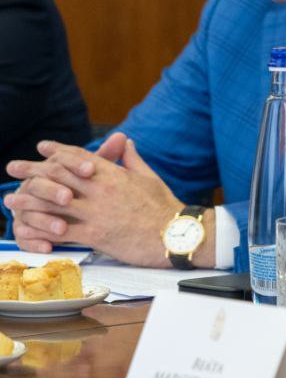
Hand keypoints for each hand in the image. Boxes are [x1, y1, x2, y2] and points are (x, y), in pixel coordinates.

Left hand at [6, 135, 210, 267]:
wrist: (176, 235)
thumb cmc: (166, 207)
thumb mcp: (150, 177)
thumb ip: (132, 159)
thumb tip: (125, 142)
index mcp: (115, 175)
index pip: (80, 157)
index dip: (58, 150)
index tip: (42, 147)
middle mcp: (102, 190)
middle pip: (60, 176)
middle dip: (33, 170)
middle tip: (14, 167)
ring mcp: (97, 212)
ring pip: (54, 203)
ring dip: (29, 200)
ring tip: (11, 199)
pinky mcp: (96, 234)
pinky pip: (62, 231)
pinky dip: (42, 229)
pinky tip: (28, 229)